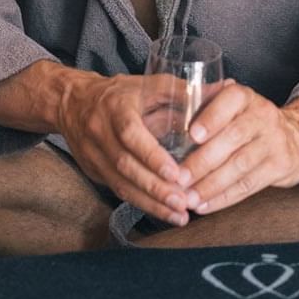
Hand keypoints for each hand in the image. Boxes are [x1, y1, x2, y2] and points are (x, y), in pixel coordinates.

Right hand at [56, 73, 195, 226]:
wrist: (74, 103)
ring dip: (151, 202)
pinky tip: (164, 213)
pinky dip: (142, 204)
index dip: (152, 156)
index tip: (176, 173)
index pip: (131, 135)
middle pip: (126, 166)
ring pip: (121, 184)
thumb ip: (184, 91)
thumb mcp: (149, 84)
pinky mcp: (94, 172)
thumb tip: (224, 89)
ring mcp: (94, 155)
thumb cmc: (122, 93)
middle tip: (184, 201)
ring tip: (179, 214)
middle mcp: (100, 132)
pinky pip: (118, 191)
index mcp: (115, 107)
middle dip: (156, 187)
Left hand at [177, 80, 298, 214]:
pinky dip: (224, 198)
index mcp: (246, 97)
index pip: (230, 101)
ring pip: (240, 165)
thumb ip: (207, 109)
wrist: (297, 136)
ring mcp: (275, 142)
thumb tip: (172, 118)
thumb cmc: (251, 123)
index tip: (192, 134)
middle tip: (179, 178)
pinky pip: (249, 185)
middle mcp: (263, 116)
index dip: (212, 117)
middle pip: (233, 138)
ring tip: (188, 198)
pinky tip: (205, 205)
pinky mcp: (280, 166)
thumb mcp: (235, 108)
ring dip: (211, 185)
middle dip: (203, 160)